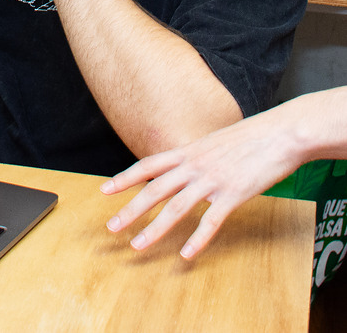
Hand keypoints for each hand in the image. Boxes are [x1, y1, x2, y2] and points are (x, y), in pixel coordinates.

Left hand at [100, 107, 299, 257]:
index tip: (105, 190)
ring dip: (155, 229)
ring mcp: (212, 179)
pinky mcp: (233, 193)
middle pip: (155, 189)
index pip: (148, 165)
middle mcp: (195, 164)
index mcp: (189, 151)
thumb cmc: (251, 137)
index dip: (125, 178)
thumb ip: (198, 156)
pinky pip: (211, 220)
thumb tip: (188, 167)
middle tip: (111, 227)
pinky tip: (186, 254)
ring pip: (176, 208)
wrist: (281, 132)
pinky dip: (197, 239)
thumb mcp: (215, 142)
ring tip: (138, 246)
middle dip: (130, 210)